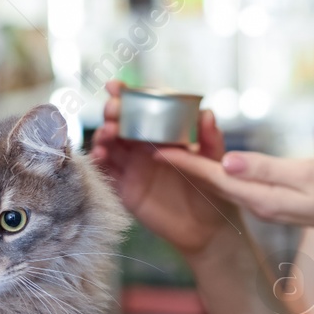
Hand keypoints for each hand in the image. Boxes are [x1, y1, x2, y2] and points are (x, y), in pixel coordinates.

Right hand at [88, 80, 241, 255]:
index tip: (116, 86)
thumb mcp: (214, 161)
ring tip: (109, 133)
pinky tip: (101, 155)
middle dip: (112, 112)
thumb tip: (207, 113)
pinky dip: (100, 160)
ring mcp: (132, 165)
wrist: (205, 228)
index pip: (142, 106)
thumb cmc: (212, 188)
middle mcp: (144, 145)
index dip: (127, 94)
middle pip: (120, 121)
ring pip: (109, 143)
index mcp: (163, 132)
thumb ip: (210, 138)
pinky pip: (107, 170)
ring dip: (103, 134)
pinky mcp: (125, 187)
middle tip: (113, 110)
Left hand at [153, 148, 313, 239]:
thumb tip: (228, 161)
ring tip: (171, 147)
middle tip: (154, 143)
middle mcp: (256, 202)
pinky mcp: (272, 199)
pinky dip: (217, 169)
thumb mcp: (306, 173)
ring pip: (221, 182)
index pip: (213, 176)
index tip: (156, 149)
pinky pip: (236, 183)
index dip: (184, 162)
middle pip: (211, 180)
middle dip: (182, 163)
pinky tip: (209, 159)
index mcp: (260, 196)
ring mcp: (264, 203)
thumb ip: (266, 168)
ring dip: (196, 166)